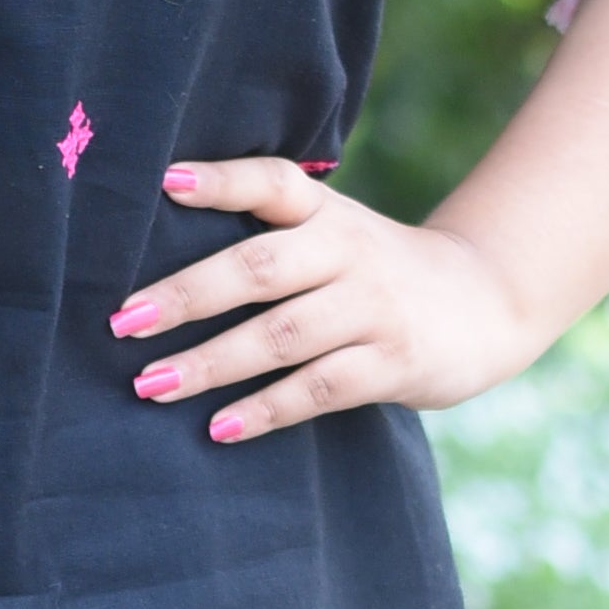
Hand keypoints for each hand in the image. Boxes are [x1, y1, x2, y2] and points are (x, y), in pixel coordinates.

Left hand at [106, 159, 538, 443]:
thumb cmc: (374, 270)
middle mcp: (349, 251)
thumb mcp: (334, 233)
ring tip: (149, 385)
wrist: (487, 301)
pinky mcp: (394, 362)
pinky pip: (319, 388)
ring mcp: (374, 308)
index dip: (221, 180)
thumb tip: (159, 249)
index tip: (163, 182)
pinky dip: (266, 409)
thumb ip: (269, 233)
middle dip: (187, 296)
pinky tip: (219, 428)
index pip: (273, 183)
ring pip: (282, 336)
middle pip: (260, 268)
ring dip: (210, 363)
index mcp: (327, 212)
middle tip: (122, 322)